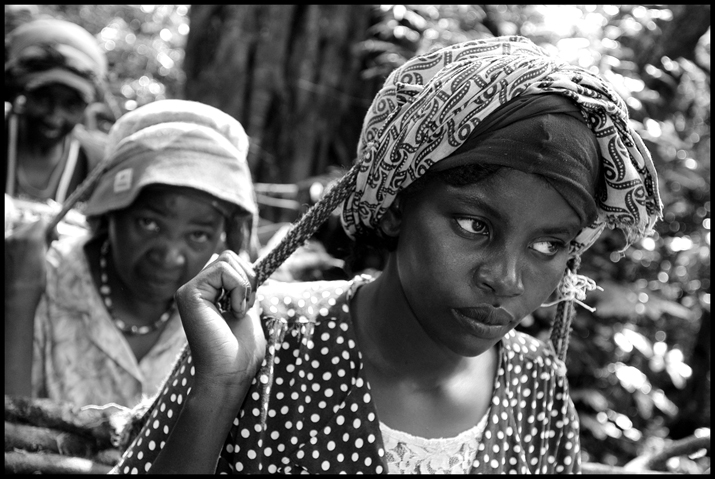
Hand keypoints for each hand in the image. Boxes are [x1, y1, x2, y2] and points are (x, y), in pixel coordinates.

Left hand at [5, 218, 56, 290]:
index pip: (42, 222)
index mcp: (30, 238)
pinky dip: (20, 245)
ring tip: (35, 253)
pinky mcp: (2, 249)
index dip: (51, 228)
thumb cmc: (33, 280)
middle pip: (31, 225)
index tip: (54, 237)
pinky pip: (13, 241)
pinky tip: (24, 257)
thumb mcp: (44, 258)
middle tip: (48, 245)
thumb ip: (45, 242)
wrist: (16, 296)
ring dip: (29, 238)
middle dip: (39, 232)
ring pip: (21, 232)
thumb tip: (48, 234)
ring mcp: (6, 243)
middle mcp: (15, 237)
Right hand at [175, 250, 266, 394]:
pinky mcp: (188, 293)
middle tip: (243, 308)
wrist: (229, 375)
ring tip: (237, 311)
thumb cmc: (240, 352)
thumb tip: (251, 267)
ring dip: (244, 285)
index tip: (246, 307)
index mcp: (207, 293)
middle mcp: (194, 289)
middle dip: (247, 279)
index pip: (232, 262)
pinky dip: (239, 288)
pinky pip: (222, 268)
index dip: (248, 279)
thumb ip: (244, 289)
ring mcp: (189, 290)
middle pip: (229, 256)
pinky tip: (233, 311)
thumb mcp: (247, 311)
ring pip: (227, 258)